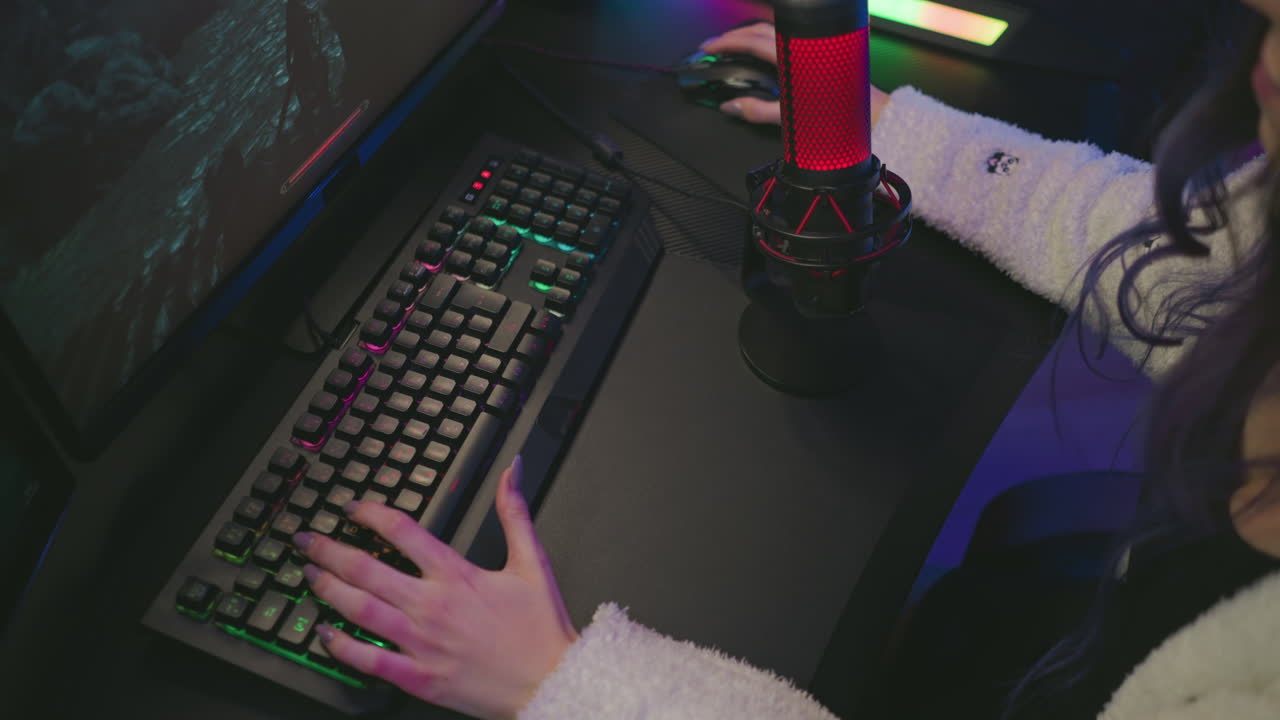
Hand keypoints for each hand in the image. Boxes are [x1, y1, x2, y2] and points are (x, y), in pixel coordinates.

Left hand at [296, 456, 576, 719]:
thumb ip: (515, 512)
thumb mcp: (533, 562)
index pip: (402, 531)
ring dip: (328, 590)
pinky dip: (342, 646)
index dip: (370, 514)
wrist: (550, 682)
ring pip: (360, 610)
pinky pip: (370, 660)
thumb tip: (513, 470)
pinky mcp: (419, 677)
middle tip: (307, 541)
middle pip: (366, 569)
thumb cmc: (540, 629)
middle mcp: (432, 606)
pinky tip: (325, 634)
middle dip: (329, 551)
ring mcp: (422, 643)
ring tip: (309, 575)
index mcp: (457, 575)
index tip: (353, 509)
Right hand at [699, 22, 889, 127]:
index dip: (726, 42)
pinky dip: (768, 40)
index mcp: (793, 56)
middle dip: (733, 36)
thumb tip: (731, 106)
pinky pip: (788, 39)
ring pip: (774, 30)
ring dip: (750, 35)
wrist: (873, 116)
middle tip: (715, 46)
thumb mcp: (789, 119)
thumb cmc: (838, 116)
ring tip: (733, 46)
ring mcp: (811, 46)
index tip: (709, 48)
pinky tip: (762, 51)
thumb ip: (757, 111)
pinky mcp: (819, 52)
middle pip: (759, 30)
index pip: (751, 41)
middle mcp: (802, 45)